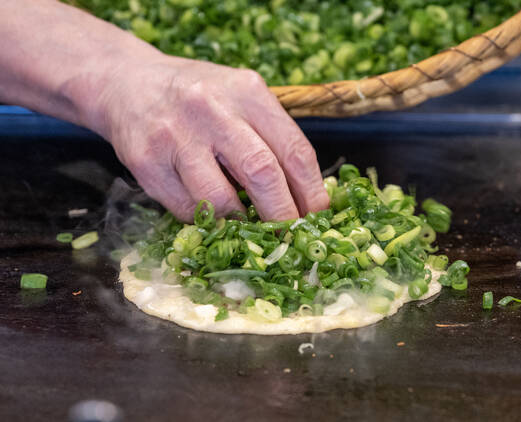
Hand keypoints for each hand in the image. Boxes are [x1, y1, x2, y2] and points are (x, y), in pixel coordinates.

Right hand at [88, 53, 328, 221]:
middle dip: (283, 214)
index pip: (293, 149)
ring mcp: (175, 136)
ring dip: (241, 223)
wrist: (128, 84)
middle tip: (291, 235)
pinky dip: (206, 219)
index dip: (310, 191)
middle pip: (262, 173)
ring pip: (220, 199)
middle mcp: (212, 110)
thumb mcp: (241, 98)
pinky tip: (212, 213)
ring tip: (250, 227)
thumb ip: (272, 137)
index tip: (317, 216)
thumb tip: (307, 197)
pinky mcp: (147, 162)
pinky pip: (187, 208)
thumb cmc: (200, 98)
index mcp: (247, 92)